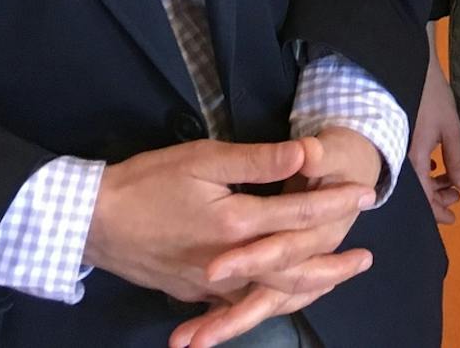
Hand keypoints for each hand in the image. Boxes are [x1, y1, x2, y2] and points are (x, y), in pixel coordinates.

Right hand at [84, 139, 372, 308]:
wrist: (93, 222)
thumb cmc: (148, 182)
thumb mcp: (203, 159)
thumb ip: (257, 161)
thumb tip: (305, 155)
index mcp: (236, 224)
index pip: (298, 214)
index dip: (335, 203)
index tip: (365, 195)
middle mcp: (229, 263)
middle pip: (294, 268)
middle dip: (333, 264)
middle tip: (366, 258)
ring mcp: (210, 285)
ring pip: (270, 293)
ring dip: (307, 288)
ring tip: (335, 281)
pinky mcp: (194, 293)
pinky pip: (240, 304)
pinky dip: (267, 302)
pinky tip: (281, 298)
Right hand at [408, 40, 459, 223]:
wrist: (410, 68)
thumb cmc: (434, 97)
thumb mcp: (451, 128)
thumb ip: (456, 159)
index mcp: (413, 159)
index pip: (424, 197)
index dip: (438, 210)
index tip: (453, 218)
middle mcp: (402, 159)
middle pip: (418, 190)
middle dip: (438, 197)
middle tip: (458, 196)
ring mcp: (399, 149)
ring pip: (415, 178)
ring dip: (433, 183)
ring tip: (452, 181)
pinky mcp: (399, 139)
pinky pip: (410, 164)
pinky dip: (425, 170)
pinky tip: (436, 165)